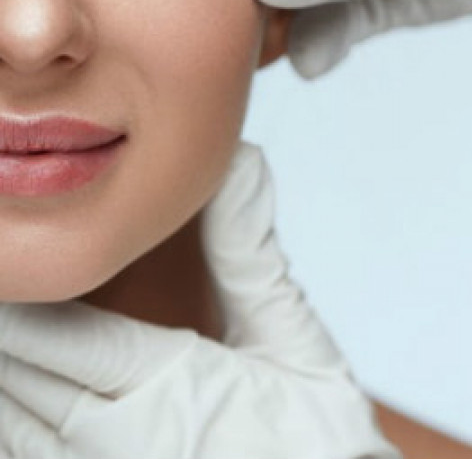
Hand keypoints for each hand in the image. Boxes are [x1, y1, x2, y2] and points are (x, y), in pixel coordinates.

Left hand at [0, 140, 396, 458]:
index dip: (27, 310)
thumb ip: (253, 255)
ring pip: (23, 432)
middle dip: (8, 337)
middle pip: (32, 386)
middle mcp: (127, 443)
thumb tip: (242, 163)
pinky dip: (20, 430)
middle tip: (1, 286)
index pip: (74, 342)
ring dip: (7, 385)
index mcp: (173, 388)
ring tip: (1, 334)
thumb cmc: (317, 431)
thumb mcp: (294, 339)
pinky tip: (15, 405)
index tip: (9, 271)